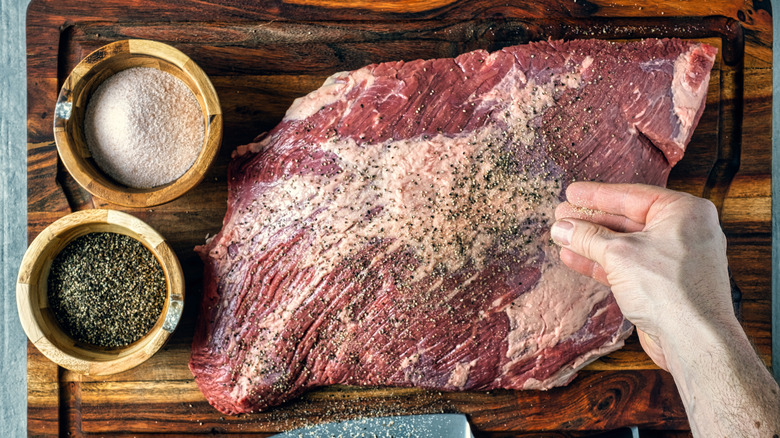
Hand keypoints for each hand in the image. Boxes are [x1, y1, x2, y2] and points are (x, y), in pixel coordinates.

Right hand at [550, 182, 734, 370]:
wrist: (692, 339)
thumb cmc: (670, 290)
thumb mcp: (618, 254)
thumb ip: (588, 237)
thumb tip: (562, 228)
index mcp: (684, 212)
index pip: (631, 195)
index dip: (597, 195)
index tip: (572, 192)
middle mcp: (684, 232)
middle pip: (628, 219)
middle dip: (591, 220)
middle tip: (562, 215)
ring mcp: (674, 260)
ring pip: (625, 244)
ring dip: (592, 242)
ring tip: (563, 237)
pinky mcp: (664, 284)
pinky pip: (629, 265)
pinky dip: (602, 262)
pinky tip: (575, 258)